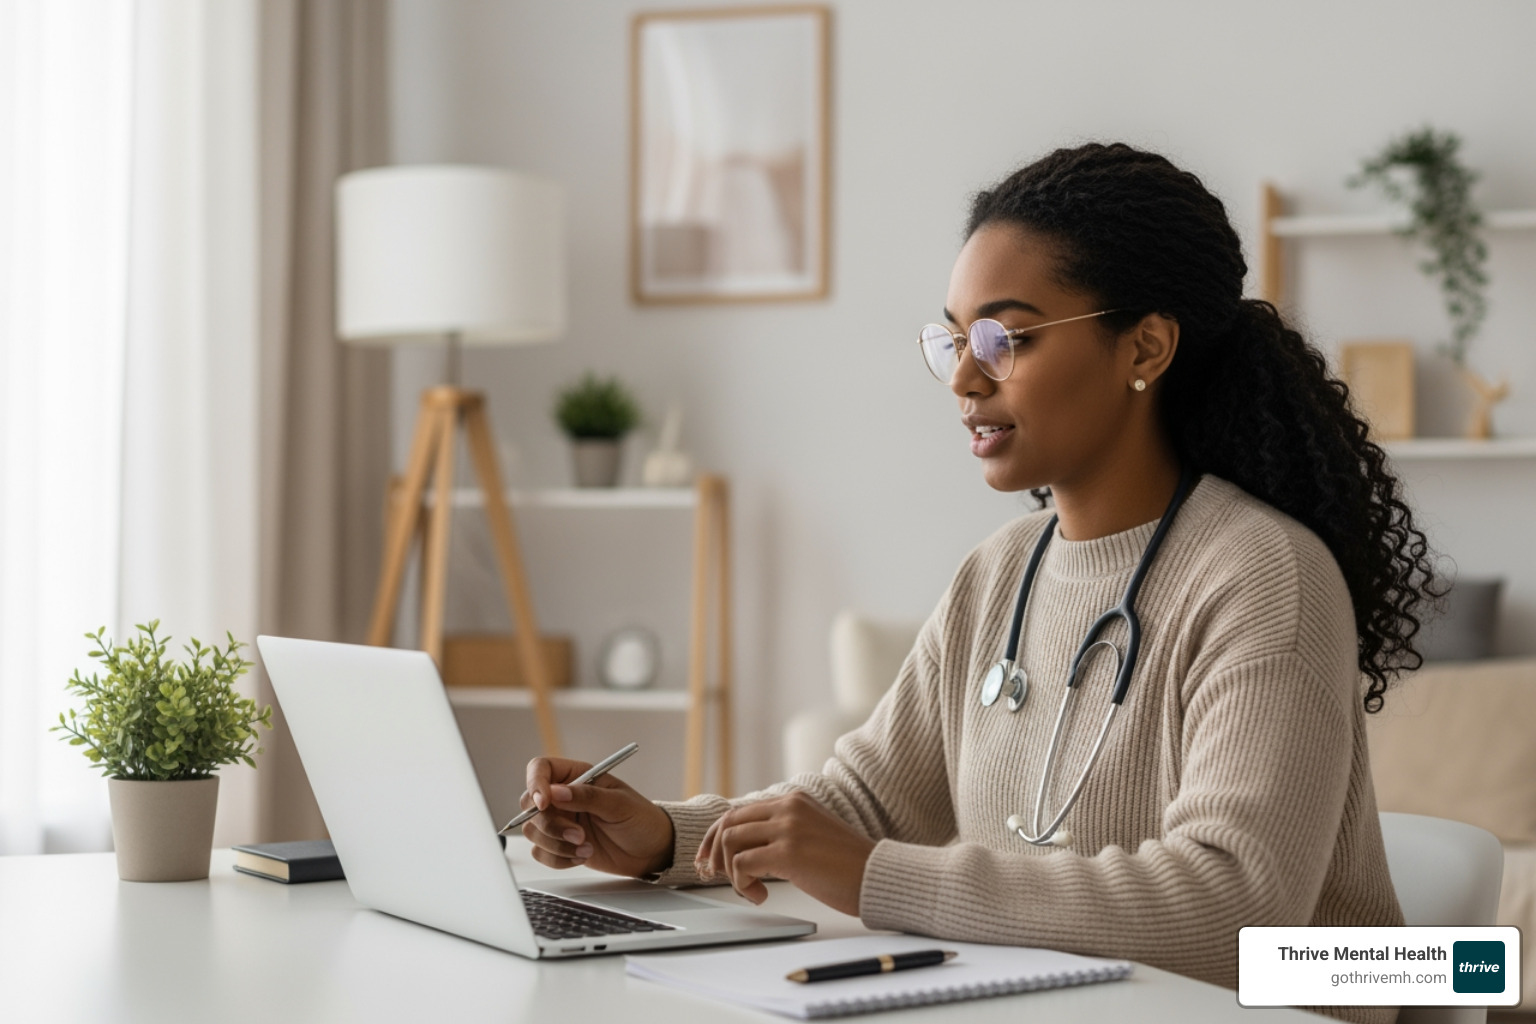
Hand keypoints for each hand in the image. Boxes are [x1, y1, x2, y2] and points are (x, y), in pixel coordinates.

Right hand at [520, 756, 674, 877]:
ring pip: (533, 831)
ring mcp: (560, 821)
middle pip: (530, 804)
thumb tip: (556, 792)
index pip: (541, 769)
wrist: (651, 850)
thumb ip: (587, 796)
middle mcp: (563, 797)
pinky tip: (582, 856)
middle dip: (551, 824)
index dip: (535, 783)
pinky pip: (541, 853)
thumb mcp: (619, 804)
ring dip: (556, 844)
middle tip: (578, 835)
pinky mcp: (560, 845)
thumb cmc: (641, 819)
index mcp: (577, 776)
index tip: (544, 803)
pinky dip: (558, 859)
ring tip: (586, 847)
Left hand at [695, 791, 873, 915]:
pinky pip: (741, 864)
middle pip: (728, 822)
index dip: (716, 836)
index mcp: (794, 800)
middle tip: (715, 876)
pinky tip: (761, 896)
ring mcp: (788, 828)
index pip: (740, 811)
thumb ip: (783, 832)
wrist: (878, 877)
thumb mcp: (812, 835)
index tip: (708, 858)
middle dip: (714, 852)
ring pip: (730, 841)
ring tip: (749, 889)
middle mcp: (789, 807)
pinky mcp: (788, 852)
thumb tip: (745, 848)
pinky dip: (742, 884)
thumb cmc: (849, 865)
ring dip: (730, 871)